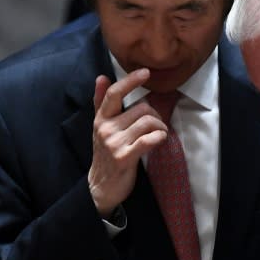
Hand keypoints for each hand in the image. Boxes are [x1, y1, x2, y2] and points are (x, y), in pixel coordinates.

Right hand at [88, 69, 167, 217]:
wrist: (101, 186)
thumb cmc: (105, 153)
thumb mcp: (100, 126)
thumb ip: (101, 102)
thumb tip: (101, 77)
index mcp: (101, 119)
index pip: (114, 94)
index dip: (130, 80)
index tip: (146, 72)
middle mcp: (105, 128)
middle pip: (141, 109)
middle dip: (156, 115)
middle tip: (158, 125)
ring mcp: (114, 143)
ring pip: (147, 122)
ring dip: (160, 127)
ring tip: (159, 134)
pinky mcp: (124, 157)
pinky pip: (148, 139)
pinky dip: (159, 137)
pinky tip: (160, 139)